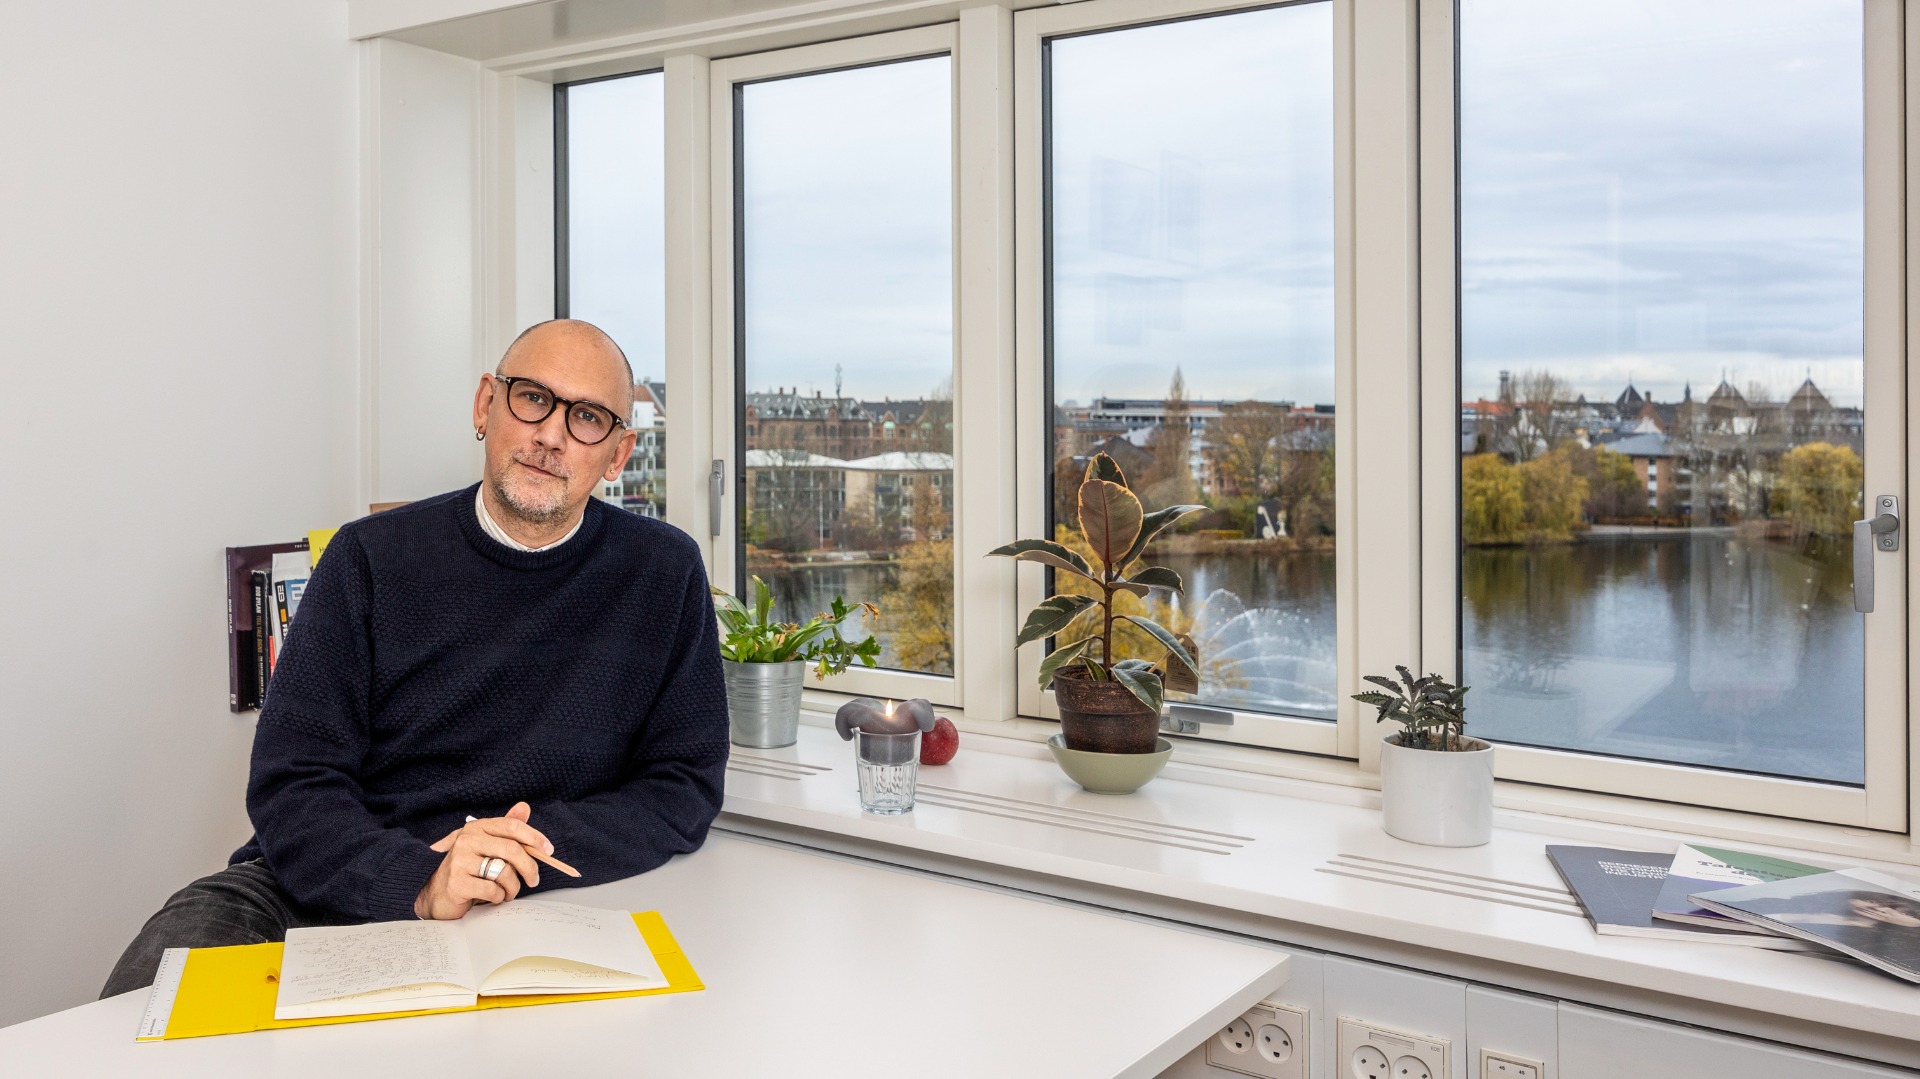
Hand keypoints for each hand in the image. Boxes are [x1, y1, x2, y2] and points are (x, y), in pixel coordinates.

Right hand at [413, 802, 552, 919]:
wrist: (436, 892)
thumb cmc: (467, 868)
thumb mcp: (486, 846)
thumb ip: (506, 829)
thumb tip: (524, 807)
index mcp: (476, 827)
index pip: (512, 826)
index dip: (534, 837)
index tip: (548, 850)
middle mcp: (467, 840)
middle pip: (512, 850)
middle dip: (529, 867)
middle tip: (534, 880)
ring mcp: (460, 861)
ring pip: (504, 872)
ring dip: (512, 887)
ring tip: (507, 892)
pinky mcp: (457, 883)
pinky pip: (493, 890)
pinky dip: (498, 897)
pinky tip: (492, 897)